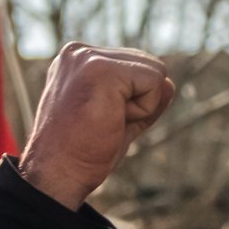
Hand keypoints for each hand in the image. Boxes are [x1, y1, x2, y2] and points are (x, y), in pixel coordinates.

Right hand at [16, 43, 175, 207]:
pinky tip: (109, 121)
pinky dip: (142, 110)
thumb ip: (141, 99)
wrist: (58, 175)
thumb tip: (169, 83)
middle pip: (148, 65)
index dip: (130, 101)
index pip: (134, 66)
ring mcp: (88, 58)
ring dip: (140, 106)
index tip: (97, 120)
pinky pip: (155, 81)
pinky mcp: (101, 68)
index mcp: (77, 61)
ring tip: (104, 122)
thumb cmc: (82, 154)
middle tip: (102, 124)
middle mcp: (79, 53)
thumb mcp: (118, 121)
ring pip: (155, 72)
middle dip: (137, 101)